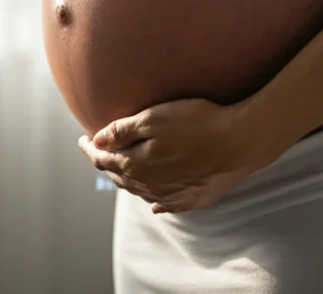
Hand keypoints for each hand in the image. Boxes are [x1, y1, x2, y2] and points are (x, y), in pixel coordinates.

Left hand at [77, 96, 281, 213]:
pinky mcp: (193, 198)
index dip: (89, 149)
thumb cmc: (197, 123)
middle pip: (119, 176)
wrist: (240, 141)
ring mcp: (172, 195)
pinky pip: (167, 205)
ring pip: (140, 191)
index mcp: (135, 164)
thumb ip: (121, 130)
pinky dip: (156, 201)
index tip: (82, 139)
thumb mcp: (154, 117)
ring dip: (126, 181)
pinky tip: (154, 204)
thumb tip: (96, 139)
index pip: (102, 159)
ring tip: (120, 170)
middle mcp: (150, 185)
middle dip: (104, 163)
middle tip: (97, 152)